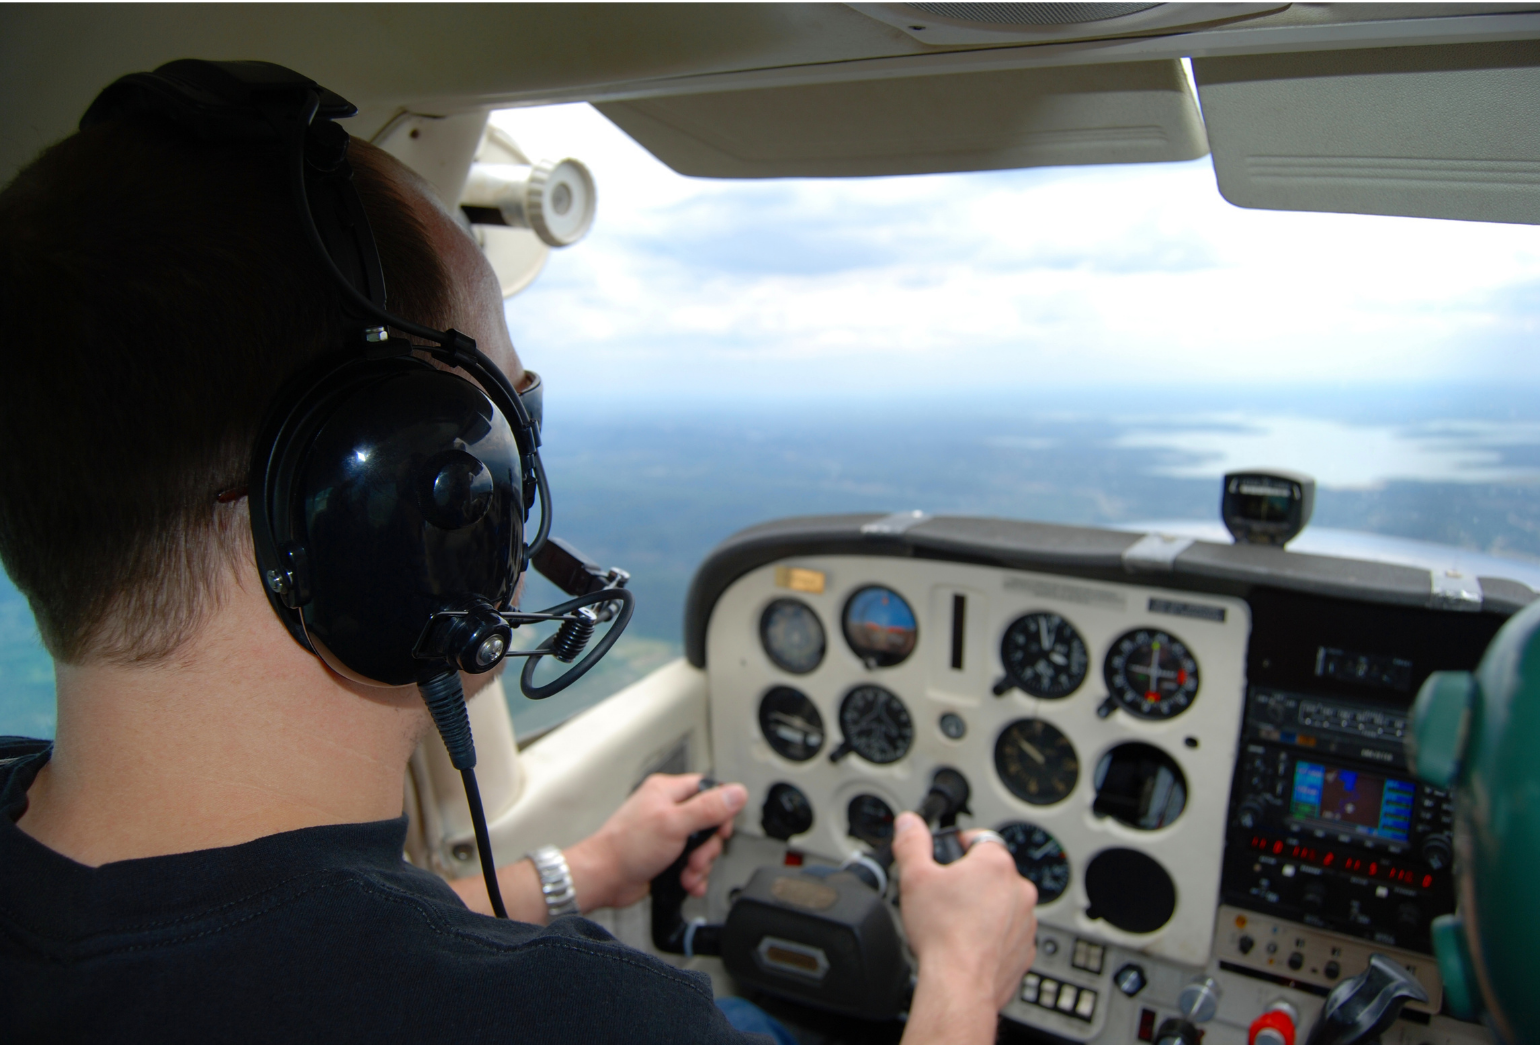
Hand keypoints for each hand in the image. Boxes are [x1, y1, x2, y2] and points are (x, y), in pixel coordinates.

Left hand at [565, 773, 747, 910]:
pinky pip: (691, 863)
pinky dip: (693, 876)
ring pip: (701, 847)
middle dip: (707, 847)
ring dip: (700, 865)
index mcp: (667, 791)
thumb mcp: (674, 823)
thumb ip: (708, 808)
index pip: (709, 790)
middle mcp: (667, 809)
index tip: (720, 829)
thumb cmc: (626, 847)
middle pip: (709, 823)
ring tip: (688, 873)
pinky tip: (688, 883)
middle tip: (697, 857)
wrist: (604, 878)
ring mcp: (666, 833)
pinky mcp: (665, 855)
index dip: (721, 810)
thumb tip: (737, 793)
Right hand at [893, 812, 1037, 1044]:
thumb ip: (911, 842)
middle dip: (969, 881)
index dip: (958, 845)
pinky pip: (1008, 934)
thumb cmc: (942, 933)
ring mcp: (1026, 922)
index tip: (945, 858)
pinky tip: (968, 945)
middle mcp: (1019, 890)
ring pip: (1002, 904)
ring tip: (955, 923)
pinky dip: (992, 937)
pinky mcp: (1024, 950)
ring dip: (983, 909)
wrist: (959, 985)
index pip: (980, 838)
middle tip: (943, 896)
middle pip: (991, 873)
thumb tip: (910, 823)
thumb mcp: (914, 877)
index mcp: (996, 864)